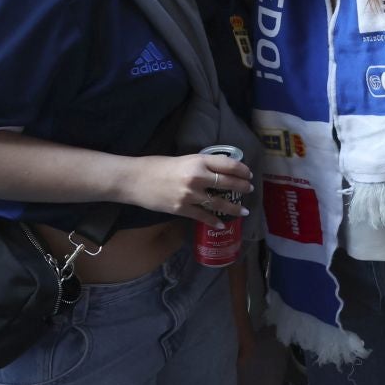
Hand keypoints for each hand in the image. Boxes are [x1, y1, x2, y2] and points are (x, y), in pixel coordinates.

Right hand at [130, 152, 254, 225]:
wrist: (134, 180)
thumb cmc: (157, 166)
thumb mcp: (184, 159)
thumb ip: (202, 165)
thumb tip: (220, 171)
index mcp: (198, 161)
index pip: (229, 164)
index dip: (242, 170)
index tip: (248, 174)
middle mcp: (197, 177)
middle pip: (228, 183)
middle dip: (242, 188)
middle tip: (249, 190)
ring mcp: (190, 194)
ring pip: (219, 203)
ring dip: (234, 208)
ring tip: (244, 211)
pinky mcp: (181, 208)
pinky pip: (203, 217)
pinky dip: (214, 222)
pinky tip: (222, 224)